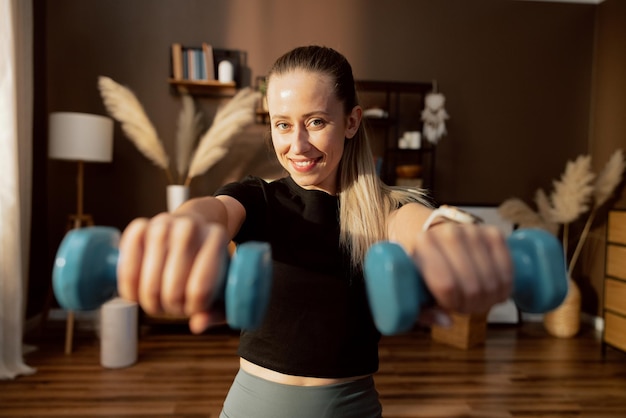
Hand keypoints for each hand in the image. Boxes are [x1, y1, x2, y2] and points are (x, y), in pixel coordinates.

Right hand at [117, 212, 229, 333]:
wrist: (191, 228)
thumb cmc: (208, 263)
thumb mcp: (222, 285)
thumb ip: (216, 310)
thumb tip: (197, 325)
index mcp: (216, 236)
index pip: (200, 288)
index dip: (194, 308)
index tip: (195, 308)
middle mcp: (189, 226)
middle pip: (174, 289)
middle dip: (173, 307)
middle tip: (177, 307)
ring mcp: (161, 224)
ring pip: (149, 283)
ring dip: (152, 303)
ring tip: (160, 302)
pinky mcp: (138, 227)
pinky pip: (127, 269)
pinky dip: (129, 289)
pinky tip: (137, 296)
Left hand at [411, 223, 512, 319]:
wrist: (440, 239)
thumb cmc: (427, 268)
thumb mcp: (416, 289)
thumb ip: (424, 311)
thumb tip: (447, 322)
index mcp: (423, 244)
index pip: (446, 285)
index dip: (452, 304)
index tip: (450, 306)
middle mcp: (448, 232)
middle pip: (472, 287)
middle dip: (471, 305)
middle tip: (465, 305)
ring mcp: (474, 231)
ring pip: (492, 282)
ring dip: (488, 299)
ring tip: (477, 298)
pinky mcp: (494, 233)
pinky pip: (508, 270)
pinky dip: (504, 288)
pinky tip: (493, 290)